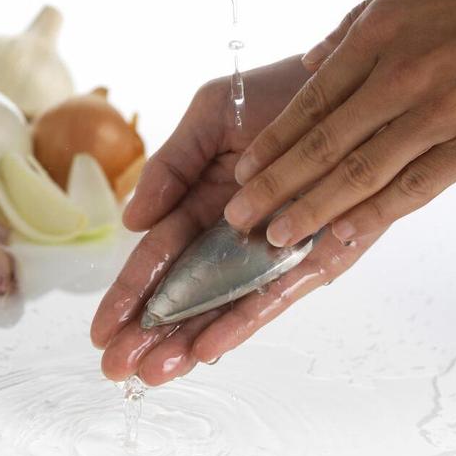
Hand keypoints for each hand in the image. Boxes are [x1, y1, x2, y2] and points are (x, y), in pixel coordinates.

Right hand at [91, 57, 382, 384]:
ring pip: (221, 306)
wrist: (355, 82)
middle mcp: (233, 236)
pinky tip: (207, 349)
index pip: (158, 256)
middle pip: (183, 292)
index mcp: (202, 202)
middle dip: (148, 332)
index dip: (129, 294)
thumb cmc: (280, 93)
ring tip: (152, 374)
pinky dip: (240, 322)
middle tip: (116, 369)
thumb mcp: (210, 117)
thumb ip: (170, 167)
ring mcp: (271, 253)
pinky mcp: (313, 259)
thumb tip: (131, 222)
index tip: (100, 330)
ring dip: (186, 341)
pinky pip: (273, 296)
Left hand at [225, 0, 455, 246]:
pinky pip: (417, 188)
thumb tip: (310, 64)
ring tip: (277, 236)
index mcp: (379, 38)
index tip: (242, 174)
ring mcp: (441, 114)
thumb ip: (353, 29)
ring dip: (314, 210)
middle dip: (275, 186)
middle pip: (325, 145)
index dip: (271, 144)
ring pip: (363, 173)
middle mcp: (403, 78)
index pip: (310, 103)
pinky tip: (342, 237)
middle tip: (239, 217)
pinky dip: (376, 216)